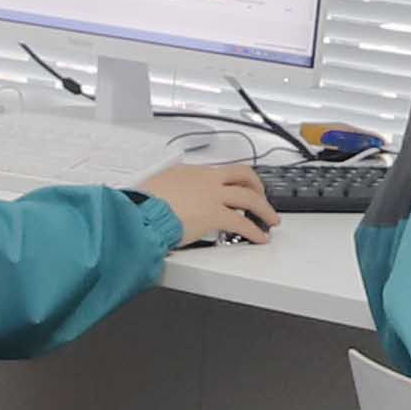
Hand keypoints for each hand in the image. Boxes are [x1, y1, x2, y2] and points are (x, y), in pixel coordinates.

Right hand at [140, 161, 277, 247]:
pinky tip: (260, 238)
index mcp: (189, 172)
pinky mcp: (215, 216)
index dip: (231, 181)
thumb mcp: (152, 188)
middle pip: (242, 176)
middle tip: (262, 197)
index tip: (235, 187)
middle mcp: (205, 179)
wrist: (140, 211)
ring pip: (249, 198)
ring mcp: (213, 196)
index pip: (218, 172)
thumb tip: (163, 199)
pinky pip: (243, 223)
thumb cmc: (140, 203)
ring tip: (271, 220)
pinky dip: (255, 231)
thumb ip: (165, 191)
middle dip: (257, 187)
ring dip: (264, 209)